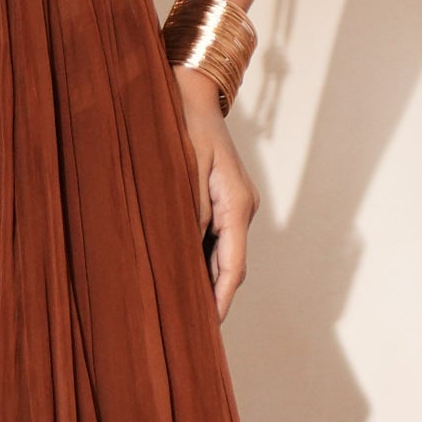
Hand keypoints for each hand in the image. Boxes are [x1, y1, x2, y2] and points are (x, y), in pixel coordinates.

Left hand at [172, 67, 258, 319]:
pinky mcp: (223, 198)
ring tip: (183, 311)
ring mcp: (234, 203)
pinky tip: (181, 273)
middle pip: (231, 264)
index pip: (234, 264)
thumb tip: (186, 250)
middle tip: (191, 331)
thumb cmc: (182, 124)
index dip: (221, 298)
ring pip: (223, 253)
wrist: (191, 90)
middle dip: (214, 296)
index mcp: (236, 203)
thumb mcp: (182, 166)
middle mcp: (241, 207)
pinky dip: (201, 258)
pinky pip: (215, 237)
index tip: (209, 326)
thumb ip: (187, 209)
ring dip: (206, 279)